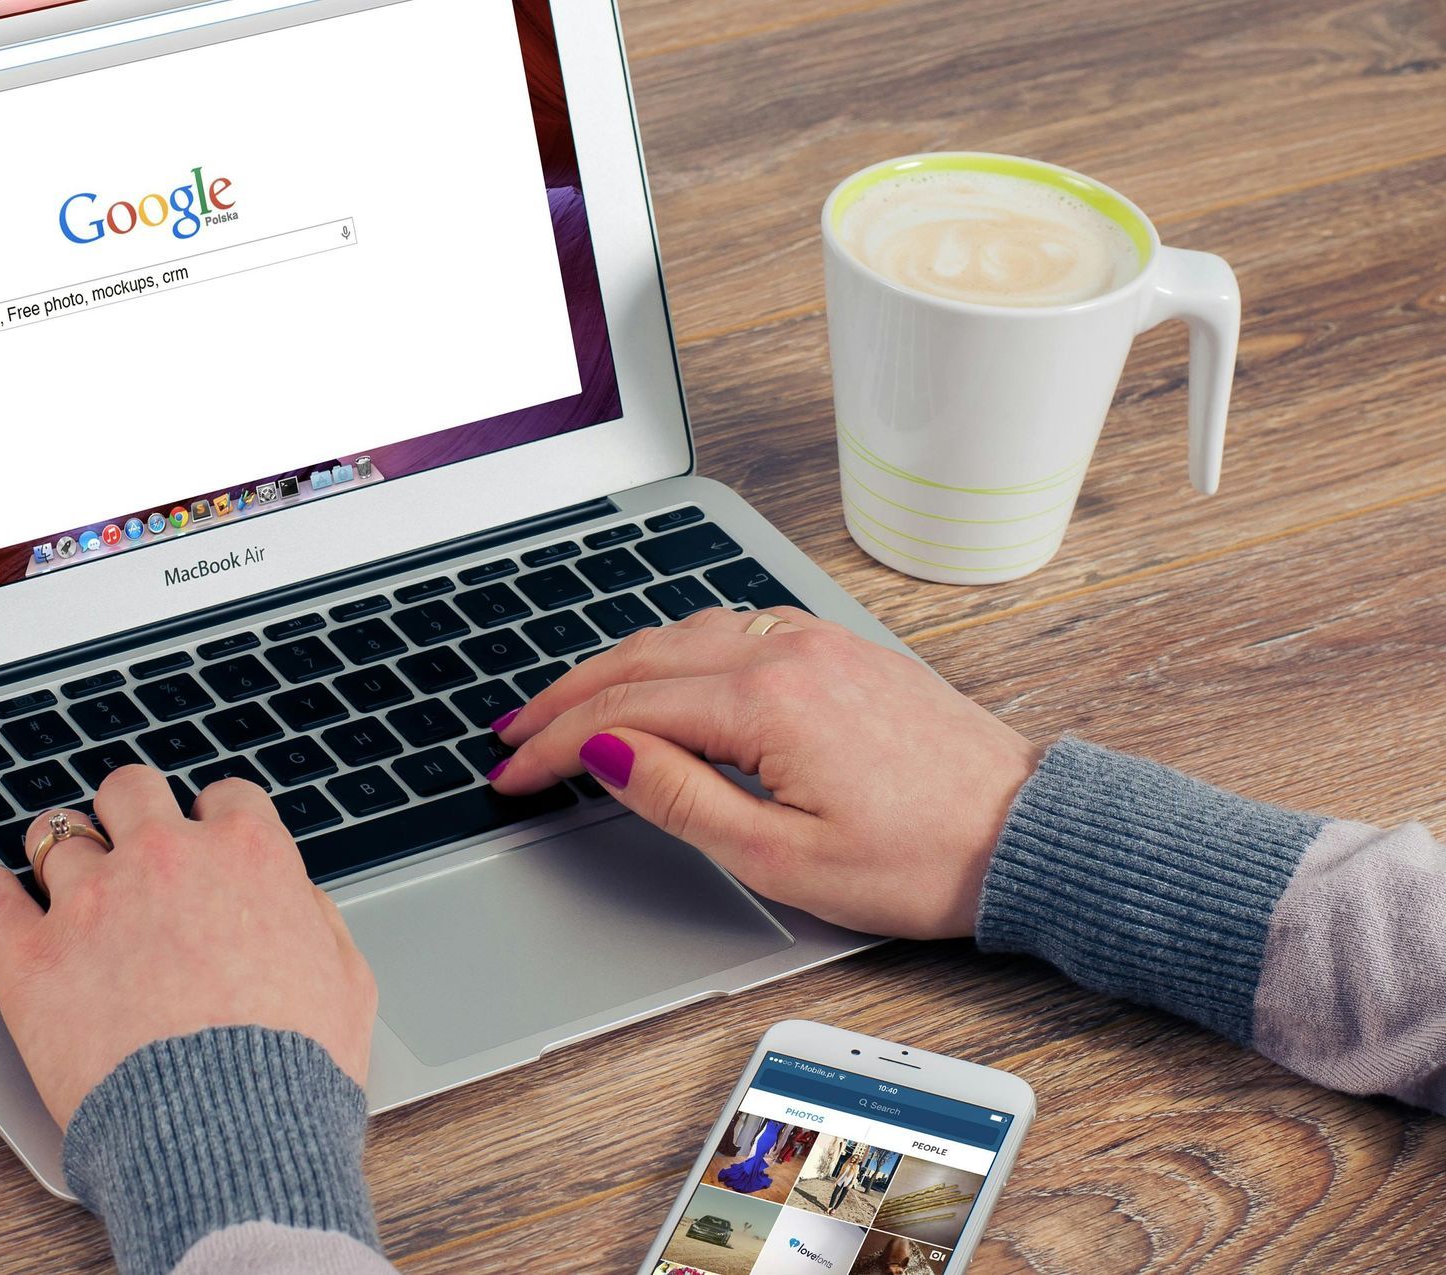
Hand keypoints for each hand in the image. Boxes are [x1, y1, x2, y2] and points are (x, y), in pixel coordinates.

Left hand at [0, 771, 377, 1126]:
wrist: (229, 1134)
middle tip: (126, 841)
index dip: (214, 821)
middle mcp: (165, 859)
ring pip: (54, 835)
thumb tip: (296, 901)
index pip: (226, 798)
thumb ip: (318, 923)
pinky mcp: (31, 957)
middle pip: (131, 790)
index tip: (204, 842)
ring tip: (55, 874)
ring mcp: (92, 902)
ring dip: (58, 851)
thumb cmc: (293, 1070)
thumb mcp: (346, 985)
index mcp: (247, 856)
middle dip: (130, 811)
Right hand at [490, 608, 1042, 938]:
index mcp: (765, 702)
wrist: (1023, 834)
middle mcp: (785, 652)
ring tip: (566, 707)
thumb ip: (679, 797)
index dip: (553, 746)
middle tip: (513, 734)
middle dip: (564, 698)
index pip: (622, 712)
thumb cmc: (918, 859)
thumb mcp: (780, 857)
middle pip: (639, 659)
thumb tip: (602, 754)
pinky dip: (669, 651)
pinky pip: (727, 630)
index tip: (511, 773)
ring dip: (613, 669)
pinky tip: (656, 674)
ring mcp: (814, 642)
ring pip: (679, 636)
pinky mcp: (836, 648)